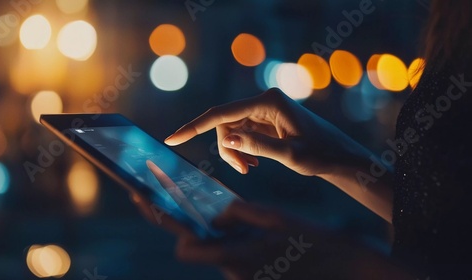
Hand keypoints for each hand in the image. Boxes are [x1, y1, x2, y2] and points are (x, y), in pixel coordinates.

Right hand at [164, 88, 362, 175]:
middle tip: (242, 170)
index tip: (172, 139)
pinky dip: (242, 149)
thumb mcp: (290, 155)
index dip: (194, 127)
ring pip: (232, 129)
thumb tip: (226, 140)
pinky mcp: (266, 119)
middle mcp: (264, 100)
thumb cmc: (321, 155)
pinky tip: (253, 163)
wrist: (339, 157)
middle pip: (225, 123)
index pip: (222, 113)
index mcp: (270, 102)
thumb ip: (257, 146)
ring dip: (234, 150)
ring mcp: (265, 109)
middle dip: (226, 148)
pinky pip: (243, 132)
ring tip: (249, 169)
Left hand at [175, 201, 410, 279]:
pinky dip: (227, 239)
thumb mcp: (273, 218)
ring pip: (214, 250)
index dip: (167, 225)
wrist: (344, 268)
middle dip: (177, 224)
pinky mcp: (254, 276)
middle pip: (195, 247)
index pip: (186, 247)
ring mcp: (245, 277)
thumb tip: (215, 214)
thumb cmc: (311, 241)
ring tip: (206, 203)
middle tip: (156, 196)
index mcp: (238, 256)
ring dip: (207, 231)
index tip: (148, 201)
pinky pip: (231, 255)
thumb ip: (238, 214)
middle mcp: (235, 271)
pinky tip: (234, 222)